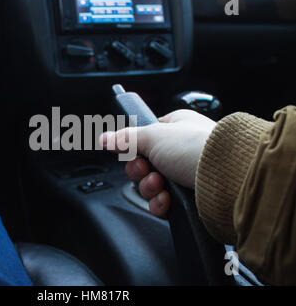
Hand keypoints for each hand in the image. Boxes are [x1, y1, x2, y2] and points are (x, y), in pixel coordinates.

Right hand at [100, 109, 215, 218]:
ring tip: (161, 186)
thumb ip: (125, 138)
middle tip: (148, 170)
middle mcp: (181, 150)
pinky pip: (164, 203)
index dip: (134, 148)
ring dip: (151, 188)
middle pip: (145, 165)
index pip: (145, 138)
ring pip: (152, 186)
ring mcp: (186, 175)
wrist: (229, 179)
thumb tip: (104, 138)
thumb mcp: (153, 136)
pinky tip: (167, 201)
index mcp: (176, 128)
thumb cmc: (197, 148)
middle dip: (141, 172)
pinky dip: (161, 204)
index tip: (131, 153)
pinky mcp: (190, 197)